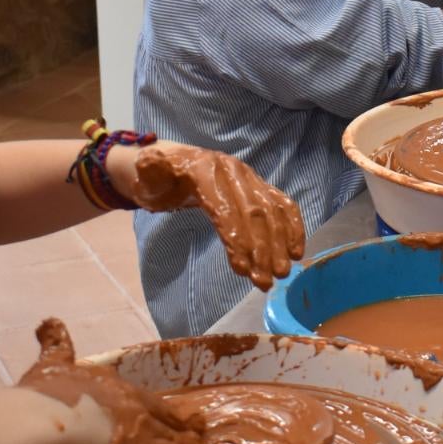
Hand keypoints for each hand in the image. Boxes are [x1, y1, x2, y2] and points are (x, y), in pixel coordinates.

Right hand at [17, 319, 198, 443]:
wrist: (41, 423)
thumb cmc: (42, 396)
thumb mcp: (50, 364)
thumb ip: (54, 344)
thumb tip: (48, 321)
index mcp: (114, 384)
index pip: (144, 398)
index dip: (155, 408)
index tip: (165, 414)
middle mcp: (134, 402)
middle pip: (164, 414)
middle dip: (178, 423)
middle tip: (193, 429)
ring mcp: (144, 427)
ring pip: (174, 437)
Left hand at [119, 143, 305, 292]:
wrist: (174, 163)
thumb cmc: (158, 178)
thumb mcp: (146, 174)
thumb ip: (149, 170)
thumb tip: (150, 162)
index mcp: (205, 170)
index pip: (226, 208)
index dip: (236, 239)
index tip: (243, 270)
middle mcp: (233, 171)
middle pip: (254, 212)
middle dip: (262, 248)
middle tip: (265, 281)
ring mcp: (249, 177)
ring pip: (272, 210)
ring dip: (280, 243)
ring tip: (281, 274)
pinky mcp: (258, 186)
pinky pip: (282, 204)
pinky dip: (293, 226)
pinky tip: (297, 251)